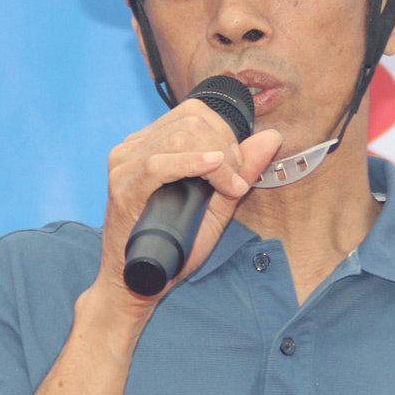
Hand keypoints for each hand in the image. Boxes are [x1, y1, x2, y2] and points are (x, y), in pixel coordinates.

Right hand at [94, 100, 280, 319]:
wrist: (139, 281)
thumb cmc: (174, 244)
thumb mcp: (216, 204)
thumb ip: (241, 172)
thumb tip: (272, 138)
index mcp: (152, 143)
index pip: (194, 112)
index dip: (226, 132)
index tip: (238, 165)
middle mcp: (135, 148)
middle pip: (191, 120)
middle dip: (225, 146)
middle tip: (236, 180)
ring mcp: (125, 165)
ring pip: (178, 137)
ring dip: (216, 159)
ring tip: (228, 186)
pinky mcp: (123, 188)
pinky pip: (158, 164)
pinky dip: (190, 163)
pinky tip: (213, 168)